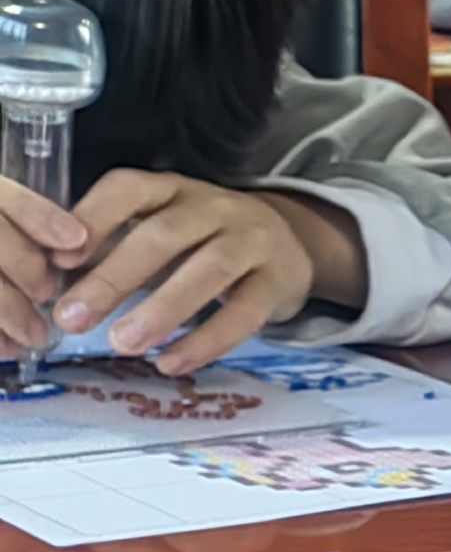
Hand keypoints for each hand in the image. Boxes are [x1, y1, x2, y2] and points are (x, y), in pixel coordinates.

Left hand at [3, 170, 362, 375]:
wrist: (291, 242)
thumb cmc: (205, 239)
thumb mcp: (161, 228)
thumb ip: (115, 249)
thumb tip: (59, 288)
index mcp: (172, 189)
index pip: (129, 189)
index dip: (93, 219)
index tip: (59, 261)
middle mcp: (214, 207)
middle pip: (164, 236)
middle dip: (114, 278)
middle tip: (74, 317)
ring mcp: (252, 241)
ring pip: (208, 270)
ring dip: (161, 309)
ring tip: (123, 344)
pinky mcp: (278, 280)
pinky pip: (245, 312)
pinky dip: (207, 340)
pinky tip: (173, 362)